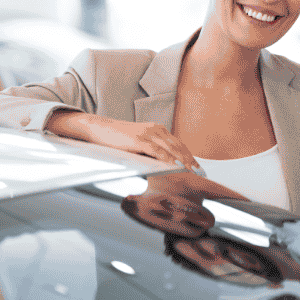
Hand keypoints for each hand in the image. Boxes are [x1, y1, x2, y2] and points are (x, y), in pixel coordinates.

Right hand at [46, 110, 201, 171]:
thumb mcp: (139, 142)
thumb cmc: (117, 138)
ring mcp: (148, 134)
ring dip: (183, 161)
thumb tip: (163, 165)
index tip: (197, 166)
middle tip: (200, 171)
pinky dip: (168, 159)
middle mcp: (156, 129)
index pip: (178, 143)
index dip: (189, 155)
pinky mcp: (139, 140)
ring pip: (171, 149)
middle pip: (178, 146)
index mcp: (157, 129)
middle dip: (190, 159)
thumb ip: (151, 150)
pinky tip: (175, 166)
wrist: (100, 128)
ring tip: (192, 171)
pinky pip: (157, 151)